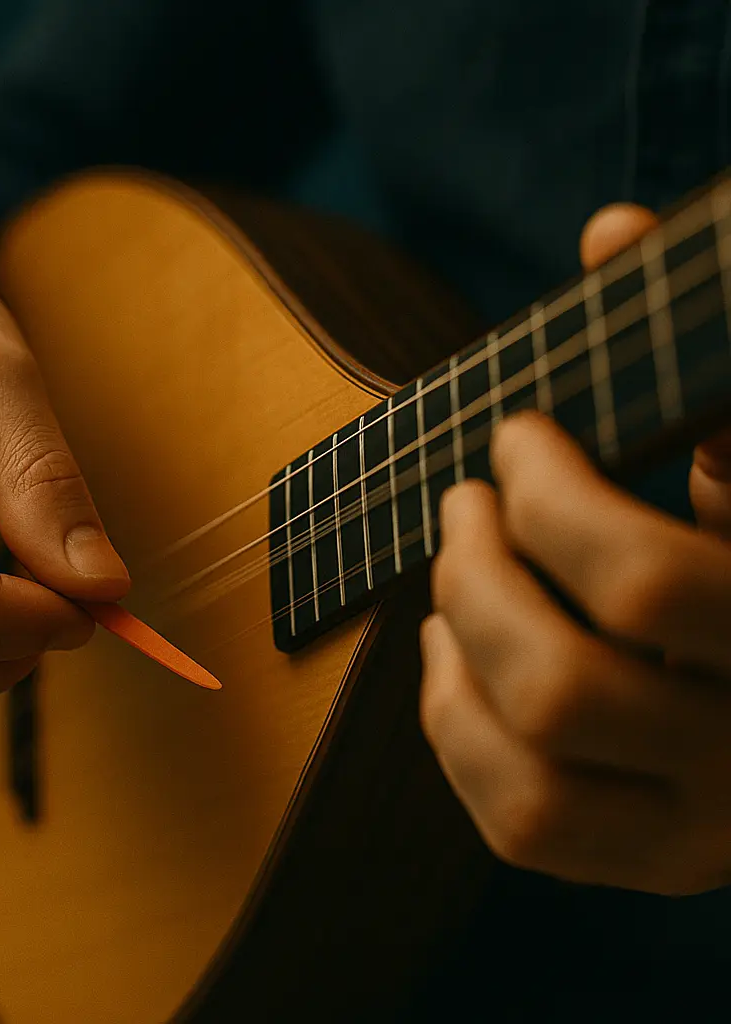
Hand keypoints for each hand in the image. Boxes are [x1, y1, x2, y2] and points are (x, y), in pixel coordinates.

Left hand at [420, 203, 730, 894]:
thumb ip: (694, 359)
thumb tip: (612, 230)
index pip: (645, 584)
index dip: (550, 495)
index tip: (514, 434)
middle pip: (567, 687)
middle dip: (481, 575)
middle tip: (463, 503)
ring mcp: (713, 824)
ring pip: (535, 779)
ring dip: (461, 656)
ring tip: (447, 582)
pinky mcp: (655, 860)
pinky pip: (520, 826)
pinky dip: (455, 730)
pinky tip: (451, 657)